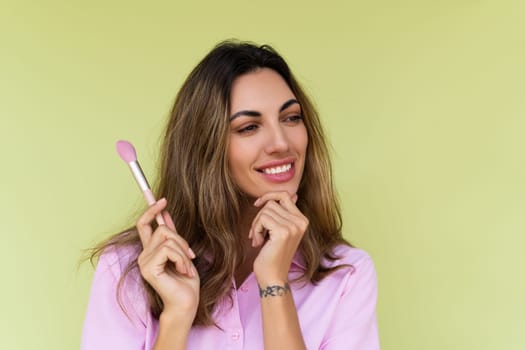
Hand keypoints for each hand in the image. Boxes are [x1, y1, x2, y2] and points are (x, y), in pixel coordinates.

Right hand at [136, 198, 199, 321]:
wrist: (187, 303)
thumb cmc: (186, 282)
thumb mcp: (182, 253)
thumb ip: (173, 236)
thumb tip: (166, 214)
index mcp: (150, 251)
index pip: (144, 225)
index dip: (152, 210)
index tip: (163, 200)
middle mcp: (144, 255)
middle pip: (162, 229)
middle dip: (181, 239)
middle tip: (190, 256)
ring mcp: (144, 262)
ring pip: (167, 239)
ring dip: (183, 253)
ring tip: (187, 267)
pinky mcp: (149, 268)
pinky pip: (168, 250)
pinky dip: (181, 259)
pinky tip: (184, 271)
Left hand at [249, 192, 308, 284]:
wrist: (273, 277)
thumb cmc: (273, 255)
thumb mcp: (281, 230)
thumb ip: (286, 213)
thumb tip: (294, 194)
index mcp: (302, 220)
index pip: (284, 195)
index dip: (269, 196)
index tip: (257, 204)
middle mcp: (301, 222)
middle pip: (272, 203)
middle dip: (259, 217)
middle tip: (257, 234)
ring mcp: (293, 226)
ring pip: (265, 210)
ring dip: (256, 225)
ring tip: (258, 239)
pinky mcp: (283, 232)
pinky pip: (262, 219)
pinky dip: (255, 230)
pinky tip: (258, 243)